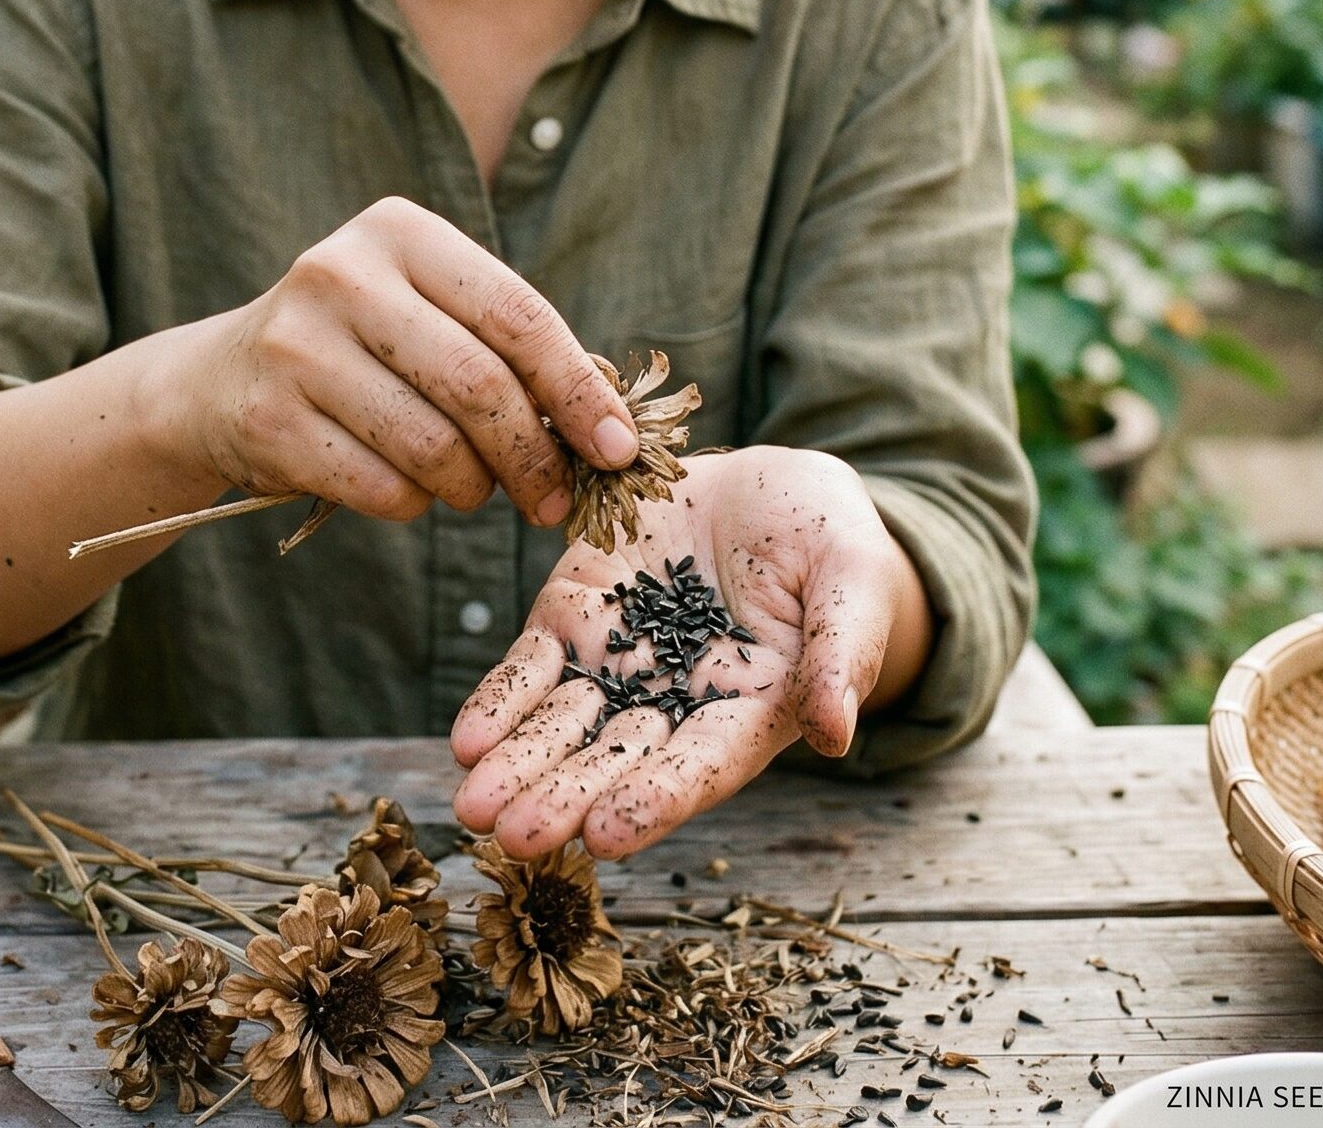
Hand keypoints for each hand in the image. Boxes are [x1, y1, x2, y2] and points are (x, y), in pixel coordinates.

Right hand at [187, 196, 639, 528]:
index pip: (517, 314)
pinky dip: (414, 505)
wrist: (218, 380)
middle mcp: (341, 274)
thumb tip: (607, 423)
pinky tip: (406, 487)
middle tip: (554, 499)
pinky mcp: (269, 419)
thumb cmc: (360, 347)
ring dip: (473, 487)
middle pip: (479, 386)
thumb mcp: (425, 311)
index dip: (578, 390)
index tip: (616, 448)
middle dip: (533, 457)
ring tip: (472, 488)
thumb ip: (507, 345)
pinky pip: (382, 488)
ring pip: (433, 447)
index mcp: (399, 231)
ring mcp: (297, 346)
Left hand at [450, 446, 929, 858]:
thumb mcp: (854, 584)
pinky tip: (468, 740)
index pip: (701, 765)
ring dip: (519, 765)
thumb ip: (842, 653)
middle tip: (515, 838)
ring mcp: (621, 657)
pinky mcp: (579, 609)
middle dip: (564, 798)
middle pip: (617, 760)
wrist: (772, 485)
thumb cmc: (832, 543)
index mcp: (751, 711)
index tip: (608, 834)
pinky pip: (534, 662)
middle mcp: (677, 701)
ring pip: (564, 722)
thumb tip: (836, 732)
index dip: (656, 798)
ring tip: (473, 806)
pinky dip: (501, 700)